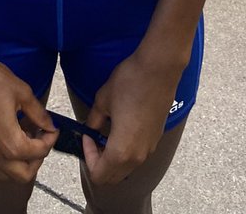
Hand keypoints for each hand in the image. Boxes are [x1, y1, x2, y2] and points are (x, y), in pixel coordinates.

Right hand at [0, 54, 57, 182]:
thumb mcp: (23, 93)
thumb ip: (39, 114)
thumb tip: (48, 124)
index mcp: (11, 144)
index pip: (40, 152)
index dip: (50, 139)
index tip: (52, 128)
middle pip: (24, 175)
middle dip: (37, 159)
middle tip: (40, 139)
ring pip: (6, 174)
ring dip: (19, 162)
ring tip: (23, 138)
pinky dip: (3, 159)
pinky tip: (6, 137)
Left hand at [82, 49, 186, 185]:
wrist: (159, 69)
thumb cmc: (129, 82)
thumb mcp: (102, 100)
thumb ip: (93, 121)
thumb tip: (90, 129)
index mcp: (121, 151)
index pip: (98, 175)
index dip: (87, 157)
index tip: (86, 135)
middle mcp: (137, 157)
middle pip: (113, 177)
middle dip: (99, 162)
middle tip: (93, 139)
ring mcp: (149, 148)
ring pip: (126, 168)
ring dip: (112, 158)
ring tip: (106, 132)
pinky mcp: (156, 138)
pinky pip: (137, 156)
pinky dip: (126, 151)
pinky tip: (122, 126)